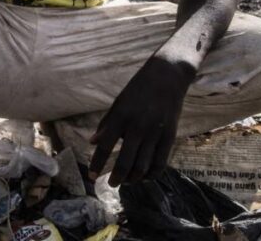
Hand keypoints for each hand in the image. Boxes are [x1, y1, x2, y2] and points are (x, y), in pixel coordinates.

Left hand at [88, 55, 193, 185]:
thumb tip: (92, 142)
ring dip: (133, 178)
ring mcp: (155, 133)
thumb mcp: (118, 103)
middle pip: (125, 162)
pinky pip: (160, 163)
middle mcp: (137, 127)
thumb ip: (106, 124)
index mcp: (121, 117)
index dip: (97, 164)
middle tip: (111, 184)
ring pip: (143, 166)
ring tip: (126, 181)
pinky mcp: (169, 136)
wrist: (167, 76)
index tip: (91, 176)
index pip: (105, 146)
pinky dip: (151, 174)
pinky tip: (144, 176)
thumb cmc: (138, 89)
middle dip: (116, 178)